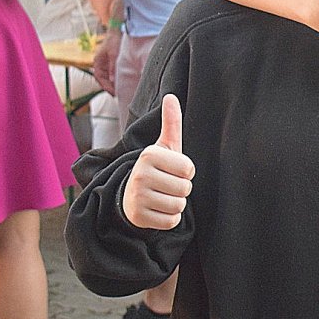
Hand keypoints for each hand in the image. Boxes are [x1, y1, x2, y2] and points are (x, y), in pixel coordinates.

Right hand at [93, 32, 120, 94]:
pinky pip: (112, 73)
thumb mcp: (114, 55)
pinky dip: (115, 78)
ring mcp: (105, 63)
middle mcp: (100, 64)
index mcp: (97, 62)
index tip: (113, 92)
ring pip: (107, 77)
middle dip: (109, 87)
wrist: (117, 31)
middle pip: (103, 79)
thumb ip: (113, 67)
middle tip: (117, 94)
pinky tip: (121, 82)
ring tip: (120, 90)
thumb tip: (113, 80)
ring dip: (112, 84)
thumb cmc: (114, 41)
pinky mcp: (110, 63)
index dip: (105, 86)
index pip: (99, 78)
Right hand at [123, 94, 195, 229]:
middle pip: (185, 189)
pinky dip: (169, 218)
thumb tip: (171, 96)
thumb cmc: (156, 169)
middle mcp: (140, 174)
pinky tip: (157, 210)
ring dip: (175, 204)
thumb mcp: (164, 146)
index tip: (172, 170)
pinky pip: (171, 221)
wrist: (130, 196)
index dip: (185, 172)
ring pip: (179, 206)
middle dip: (181, 189)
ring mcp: (137, 196)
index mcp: (150, 154)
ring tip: (161, 196)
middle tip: (166, 185)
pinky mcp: (138, 217)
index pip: (189, 168)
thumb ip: (171, 123)